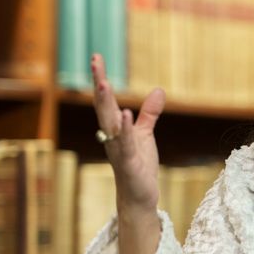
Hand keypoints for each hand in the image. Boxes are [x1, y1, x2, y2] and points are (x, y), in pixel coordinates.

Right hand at [91, 53, 164, 209]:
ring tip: (104, 83)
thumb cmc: (139, 165)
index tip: (97, 57)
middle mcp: (111, 136)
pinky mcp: (128, 163)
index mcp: (114, 128)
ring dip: (106, 104)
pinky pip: (125, 144)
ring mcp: (118, 149)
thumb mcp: (145, 135)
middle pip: (103, 106)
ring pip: (110, 123)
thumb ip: (149, 113)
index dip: (101, 79)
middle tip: (95, 62)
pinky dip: (125, 130)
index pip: (106, 100)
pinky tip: (125, 115)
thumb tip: (158, 90)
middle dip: (99, 84)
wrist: (139, 196)